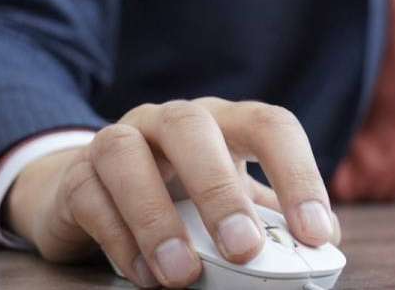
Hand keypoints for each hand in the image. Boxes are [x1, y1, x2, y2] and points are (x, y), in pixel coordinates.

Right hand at [4, 98, 339, 287]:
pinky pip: (92, 197)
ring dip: (156, 218)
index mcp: (223, 122)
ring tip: (182, 274)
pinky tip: (145, 276)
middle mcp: (170, 121)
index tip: (316, 235)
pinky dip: (120, 240)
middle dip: (220, 190)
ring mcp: (118, 141)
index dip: (298, 176)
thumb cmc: (177, 200)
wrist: (88, 195)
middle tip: (244, 250)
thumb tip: (318, 253)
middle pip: (194, 127)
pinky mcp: (76, 177)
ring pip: (128, 155)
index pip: (270, 126)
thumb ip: (266, 223)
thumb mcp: (227, 206)